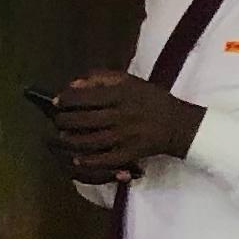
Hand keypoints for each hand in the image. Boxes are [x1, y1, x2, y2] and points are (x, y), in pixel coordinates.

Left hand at [53, 71, 200, 178]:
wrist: (180, 125)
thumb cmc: (153, 100)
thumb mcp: (132, 81)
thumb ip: (102, 78)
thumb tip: (73, 84)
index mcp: (123, 94)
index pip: (84, 97)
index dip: (65, 99)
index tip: (58, 101)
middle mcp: (122, 114)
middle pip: (81, 120)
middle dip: (63, 120)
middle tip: (59, 120)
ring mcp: (125, 136)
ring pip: (88, 141)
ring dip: (70, 140)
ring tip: (64, 137)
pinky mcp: (130, 153)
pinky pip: (103, 160)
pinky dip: (87, 160)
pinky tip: (78, 158)